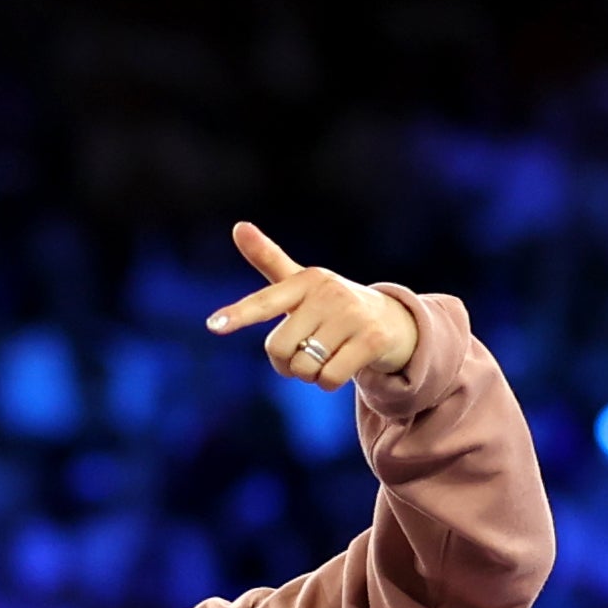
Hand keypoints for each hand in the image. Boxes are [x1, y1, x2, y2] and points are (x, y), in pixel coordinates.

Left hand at [203, 222, 419, 390]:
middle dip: (286, 362)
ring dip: (308, 374)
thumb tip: (238, 225)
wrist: (393, 320)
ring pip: (304, 366)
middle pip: (279, 348)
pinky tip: (342, 365)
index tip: (214, 326)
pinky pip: (329, 378)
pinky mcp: (371, 340)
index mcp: (305, 280)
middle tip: (304, 352)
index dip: (238, 315)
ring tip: (326, 357)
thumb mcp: (301, 284)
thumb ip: (268, 259)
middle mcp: (328, 293)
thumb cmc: (333, 304)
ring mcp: (352, 315)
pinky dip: (327, 382)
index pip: (265, 302)